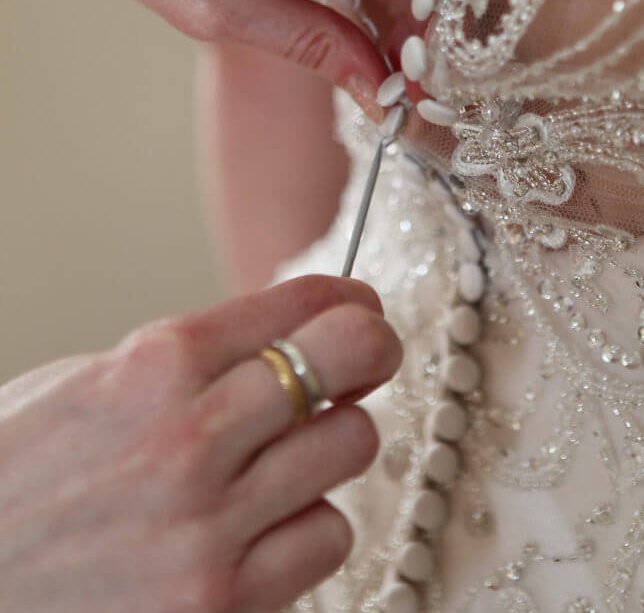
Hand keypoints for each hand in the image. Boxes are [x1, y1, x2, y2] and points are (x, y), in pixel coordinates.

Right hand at [0, 275, 400, 610]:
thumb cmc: (12, 480)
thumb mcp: (86, 383)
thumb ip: (183, 358)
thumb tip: (278, 336)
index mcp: (154, 363)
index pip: (302, 302)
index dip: (348, 299)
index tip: (360, 307)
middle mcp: (191, 436)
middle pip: (350, 357)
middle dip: (369, 350)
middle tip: (365, 361)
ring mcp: (210, 527)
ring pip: (351, 446)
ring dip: (331, 445)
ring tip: (291, 455)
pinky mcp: (222, 605)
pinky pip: (326, 539)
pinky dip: (307, 529)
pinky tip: (264, 526)